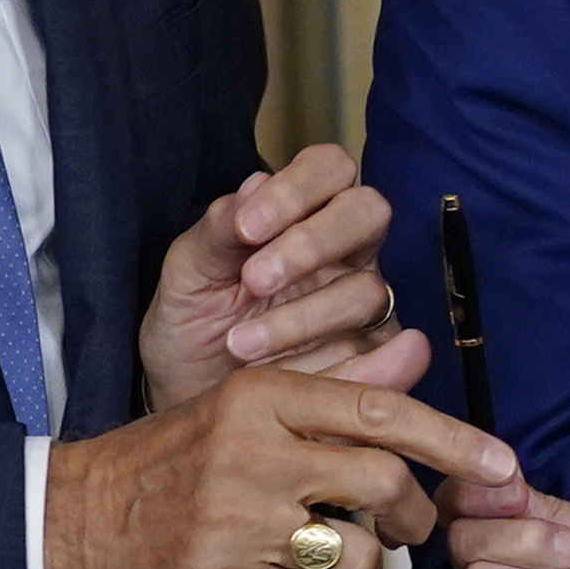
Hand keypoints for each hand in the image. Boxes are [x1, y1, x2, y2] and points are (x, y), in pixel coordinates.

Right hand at [45, 342, 515, 568]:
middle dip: (416, 515)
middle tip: (409, 529)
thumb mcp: (242, 410)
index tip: (506, 468)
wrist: (70, 521)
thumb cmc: (170, 463)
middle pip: (387, 481)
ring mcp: (235, 516)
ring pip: (360, 552)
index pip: (383, 412)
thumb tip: (415, 356)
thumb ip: (328, 396)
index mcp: (263, 396)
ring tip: (334, 561)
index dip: (457, 441)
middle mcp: (252, 449)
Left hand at [138, 143, 400, 409]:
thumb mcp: (188, 274)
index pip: (329, 169)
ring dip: (302, 315)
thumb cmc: (194, 326)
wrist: (191, 400)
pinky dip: (331, 361)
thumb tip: (255, 184)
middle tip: (256, 280)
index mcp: (302, 214)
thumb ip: (217, 228)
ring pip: (366, 289)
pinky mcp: (375, 358)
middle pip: (368, 212)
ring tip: (241, 344)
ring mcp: (364, 303)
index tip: (246, 228)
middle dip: (313, 242)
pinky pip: (381, 353)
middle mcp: (344, 251)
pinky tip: (286, 372)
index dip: (296, 189)